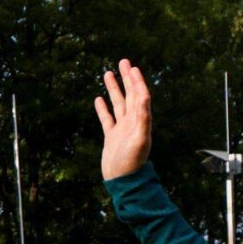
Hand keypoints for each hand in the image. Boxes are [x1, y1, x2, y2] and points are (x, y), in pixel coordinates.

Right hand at [96, 60, 155, 180]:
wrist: (124, 181)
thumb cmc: (133, 162)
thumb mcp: (139, 138)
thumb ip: (143, 118)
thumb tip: (143, 96)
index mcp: (141, 121)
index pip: (140, 96)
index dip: (137, 81)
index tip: (132, 67)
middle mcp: (133, 123)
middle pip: (130, 95)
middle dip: (127, 78)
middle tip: (123, 61)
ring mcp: (122, 129)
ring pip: (118, 104)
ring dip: (114, 89)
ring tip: (108, 73)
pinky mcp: (112, 137)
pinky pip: (107, 119)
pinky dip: (103, 109)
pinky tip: (99, 99)